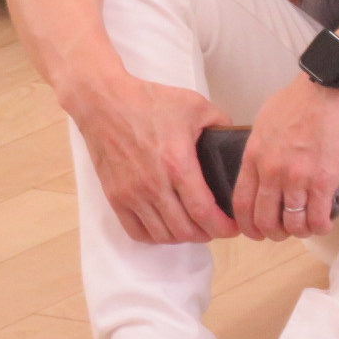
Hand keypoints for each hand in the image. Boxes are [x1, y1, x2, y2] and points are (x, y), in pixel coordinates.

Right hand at [72, 74, 237, 244]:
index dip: (223, 227)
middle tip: (218, 227)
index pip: (203, 211)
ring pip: (162, 235)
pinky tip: (168, 227)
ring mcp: (131, 193)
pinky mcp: (115, 196)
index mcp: (177, 164)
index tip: (234, 227)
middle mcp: (153, 185)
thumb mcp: (196, 105)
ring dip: (184, 237)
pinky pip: (137, 232)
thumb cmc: (150, 101)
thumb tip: (234, 141)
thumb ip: (222, 123)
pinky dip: (156, 236)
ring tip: (196, 226)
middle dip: (208, 234)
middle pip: (185, 230)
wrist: (104, 102)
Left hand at [235, 73, 338, 239]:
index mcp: (254, 156)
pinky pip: (317, 217)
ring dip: (299, 232)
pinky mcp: (324, 180)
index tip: (255, 231)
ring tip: (307, 227)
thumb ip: (259, 148)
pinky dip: (320, 226)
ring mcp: (298, 178)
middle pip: (265, 220)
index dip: (247, 225)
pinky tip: (324, 222)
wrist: (331, 87)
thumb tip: (261, 164)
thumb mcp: (265, 121)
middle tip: (283, 233)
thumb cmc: (302, 98)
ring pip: (292, 224)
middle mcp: (272, 172)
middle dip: (273, 234)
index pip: (241, 204)